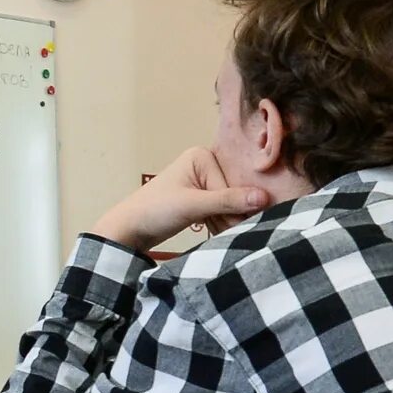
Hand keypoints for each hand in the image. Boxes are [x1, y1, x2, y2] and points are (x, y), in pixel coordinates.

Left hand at [89, 145, 268, 254]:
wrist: (128, 230)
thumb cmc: (155, 211)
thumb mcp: (193, 205)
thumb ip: (228, 201)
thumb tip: (264, 197)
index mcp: (202, 156)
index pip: (232, 183)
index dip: (236, 206)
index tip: (242, 225)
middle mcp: (204, 165)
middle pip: (232, 193)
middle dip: (232, 215)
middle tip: (233, 234)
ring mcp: (201, 182)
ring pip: (227, 205)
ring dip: (226, 223)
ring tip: (225, 236)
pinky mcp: (198, 199)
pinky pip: (219, 212)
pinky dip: (219, 225)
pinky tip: (217, 234)